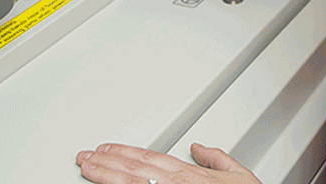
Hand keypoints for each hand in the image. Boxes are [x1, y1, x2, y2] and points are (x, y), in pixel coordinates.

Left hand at [75, 142, 260, 183]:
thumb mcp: (240, 177)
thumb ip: (217, 160)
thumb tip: (199, 147)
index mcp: (192, 176)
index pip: (151, 159)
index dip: (125, 153)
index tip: (106, 149)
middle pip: (135, 170)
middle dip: (107, 162)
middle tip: (85, 156)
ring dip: (107, 176)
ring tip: (87, 168)